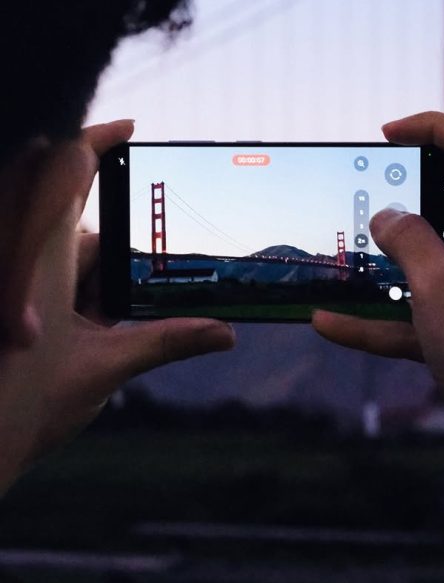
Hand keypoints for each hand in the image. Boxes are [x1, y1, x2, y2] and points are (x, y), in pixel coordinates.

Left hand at [0, 120, 234, 492]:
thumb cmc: (23, 400)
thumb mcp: (109, 367)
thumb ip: (170, 341)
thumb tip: (227, 332)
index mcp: (45, 255)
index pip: (67, 171)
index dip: (97, 140)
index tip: (131, 129)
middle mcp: (33, 261)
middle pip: (86, 228)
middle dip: (119, 253)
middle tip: (147, 285)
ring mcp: (29, 285)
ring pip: (78, 263)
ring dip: (107, 287)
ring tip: (118, 326)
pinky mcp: (28, 308)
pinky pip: (67, 287)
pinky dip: (93, 302)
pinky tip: (106, 331)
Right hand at [313, 112, 443, 485]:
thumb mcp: (435, 283)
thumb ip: (406, 238)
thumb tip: (388, 217)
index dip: (432, 128)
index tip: (386, 134)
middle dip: (403, 205)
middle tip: (362, 202)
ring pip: (437, 260)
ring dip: (390, 265)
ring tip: (343, 260)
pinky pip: (431, 306)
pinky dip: (390, 314)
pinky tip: (333, 324)